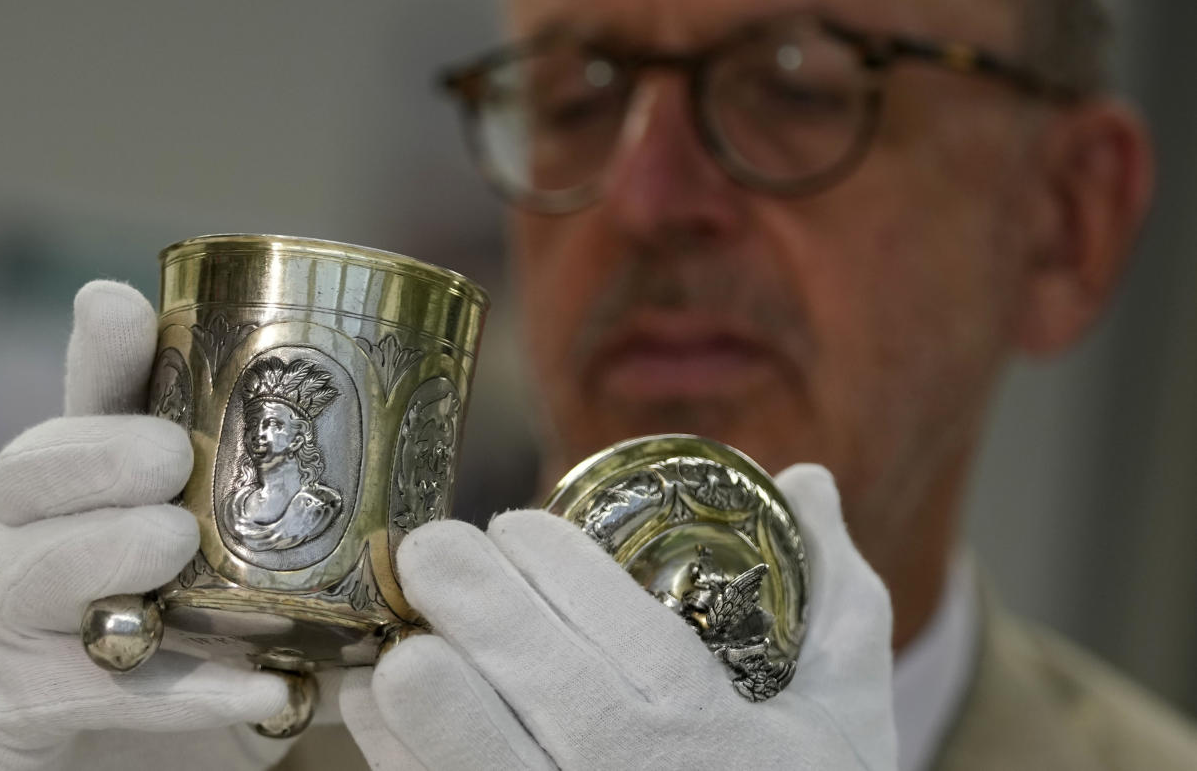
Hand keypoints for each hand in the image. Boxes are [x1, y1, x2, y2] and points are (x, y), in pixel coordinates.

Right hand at [0, 281, 292, 770]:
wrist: (102, 757)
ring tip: (173, 544)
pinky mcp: (24, 705)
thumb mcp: (241, 585)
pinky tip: (259, 692)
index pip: (87, 402)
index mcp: (91, 486)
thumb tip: (416, 538)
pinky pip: (89, 692)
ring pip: (29, 570)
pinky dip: (179, 692)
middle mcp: (38, 538)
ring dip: (102, 550)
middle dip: (98, 452)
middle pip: (28, 471)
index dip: (103, 351)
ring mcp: (18, 622)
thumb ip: (302, 554)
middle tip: (169, 457)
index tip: (118, 303)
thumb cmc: (183, 644)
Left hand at [341, 464, 895, 769]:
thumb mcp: (845, 712)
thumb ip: (835, 597)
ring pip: (465, 745)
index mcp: (710, 726)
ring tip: (400, 628)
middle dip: (467, 592)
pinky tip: (377, 704)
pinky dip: (397, 751)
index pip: (616, 619)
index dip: (549, 556)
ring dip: (415, 677)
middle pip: (531, 669)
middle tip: (431, 547)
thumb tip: (809, 479)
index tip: (513, 523)